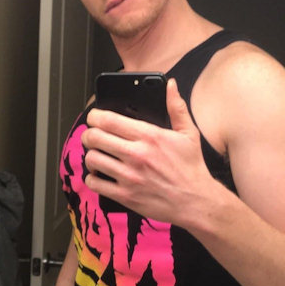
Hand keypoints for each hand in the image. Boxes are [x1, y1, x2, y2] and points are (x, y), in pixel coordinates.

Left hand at [82, 78, 214, 224]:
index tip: (94, 118)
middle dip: (88, 135)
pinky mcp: (125, 196)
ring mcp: (129, 176)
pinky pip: (94, 184)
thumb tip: (170, 84)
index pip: (108, 120)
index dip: (94, 116)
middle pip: (94, 137)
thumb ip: (176, 107)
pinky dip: (92, 179)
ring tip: (97, 156)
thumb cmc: (192, 168)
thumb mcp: (188, 133)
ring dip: (90, 156)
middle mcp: (136, 154)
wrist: (195, 201)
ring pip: (92, 159)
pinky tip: (99, 176)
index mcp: (149, 136)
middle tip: (92, 137)